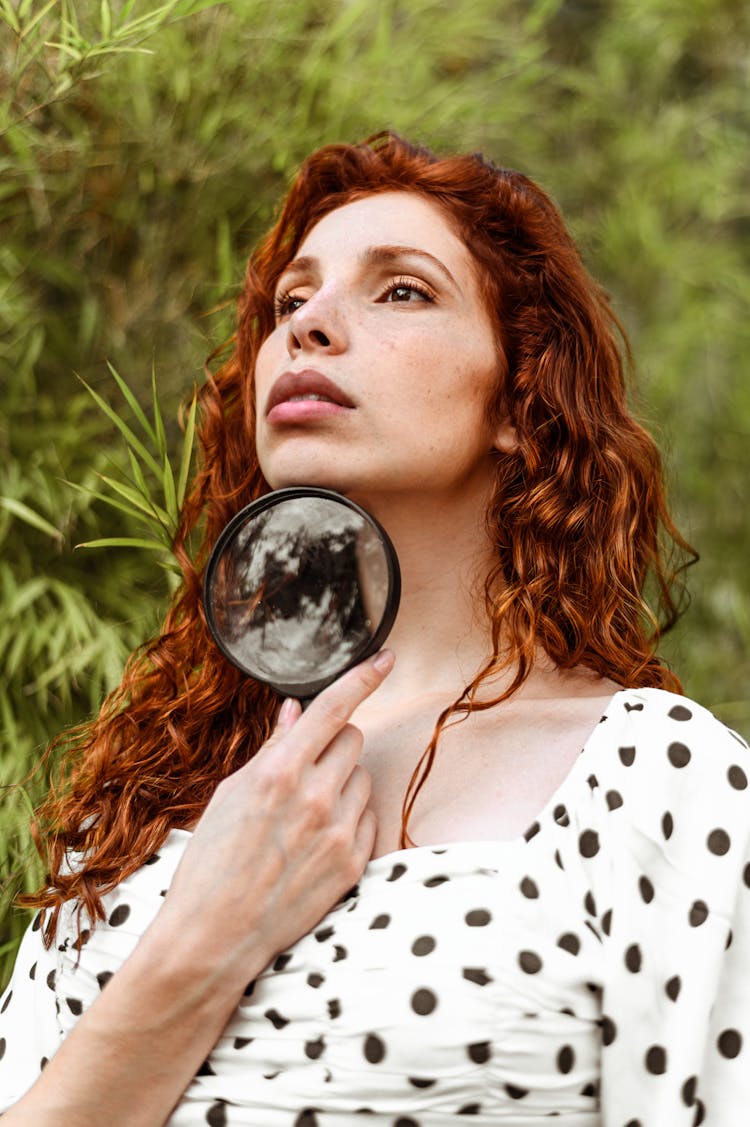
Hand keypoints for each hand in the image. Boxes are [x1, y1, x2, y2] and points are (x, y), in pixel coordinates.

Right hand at [156, 648, 394, 987]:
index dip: (364, 677)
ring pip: (363, 778)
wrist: (214, 937)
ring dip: (343, 783)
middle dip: (335, 744)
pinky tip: (316, 841)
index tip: (387, 658)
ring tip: (305, 814)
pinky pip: (367, 818)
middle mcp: (315, 797)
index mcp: (279, 772)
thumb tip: (297, 711)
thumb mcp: (231, 794)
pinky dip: (349, 819)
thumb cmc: (212, 861)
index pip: (333, 708)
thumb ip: (273, 749)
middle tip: (307, 767)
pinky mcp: (352, 864)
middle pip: (354, 739)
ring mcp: (337, 832)